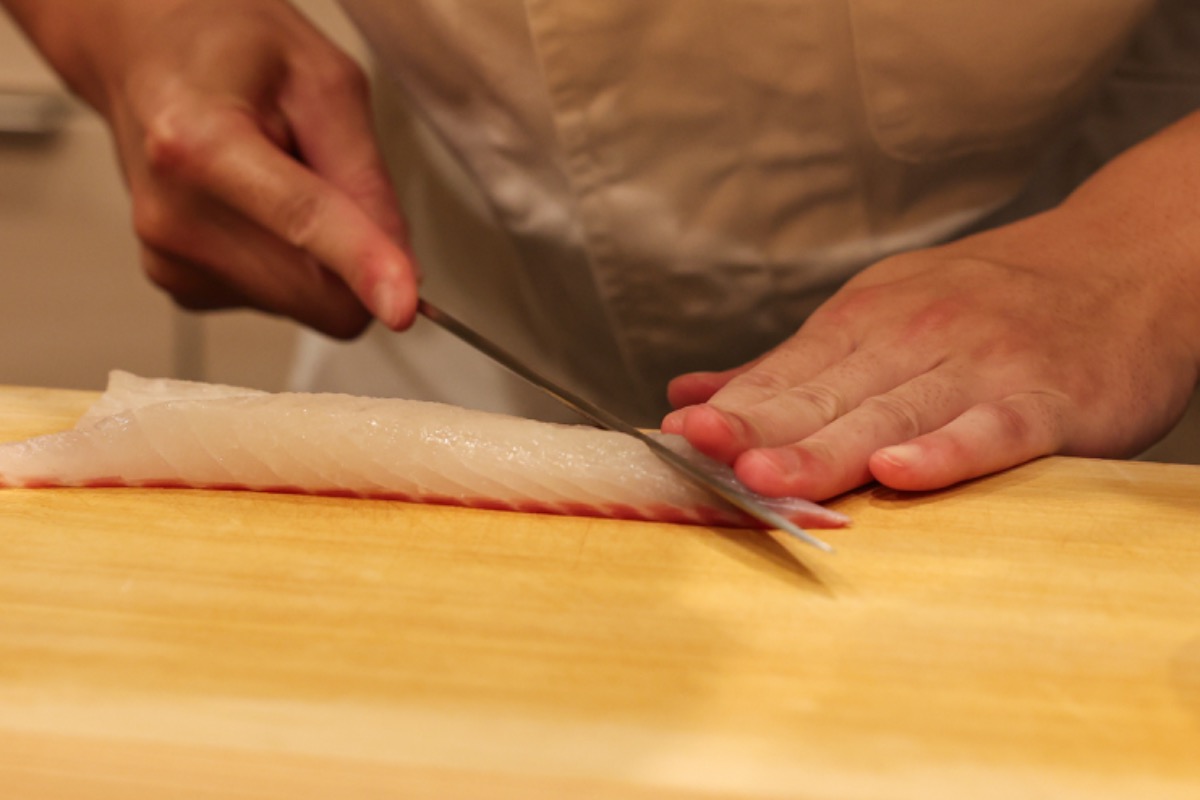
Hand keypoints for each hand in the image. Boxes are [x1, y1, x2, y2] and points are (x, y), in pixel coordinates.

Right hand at [6, 0, 416, 336]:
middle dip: (356, 259)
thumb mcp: (325, 83)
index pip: (303, 221)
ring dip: (319, 259)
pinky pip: (279, 304)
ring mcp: (168, 258)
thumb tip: (401, 271)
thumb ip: (365, 178)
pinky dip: (289, 264)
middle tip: (328, 181)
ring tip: (281, 183)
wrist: (149, 54)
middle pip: (317, 295)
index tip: (403, 307)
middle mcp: (174, 214)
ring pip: (307, 307)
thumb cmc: (233, 51)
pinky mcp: (177, 284)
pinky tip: (257, 207)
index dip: (363, 265)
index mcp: (200, 142)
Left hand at [663, 174, 1199, 500]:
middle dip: (757, 429)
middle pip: (825, 396)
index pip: (786, 376)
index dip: (731, 411)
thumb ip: (788, 368)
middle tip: (696, 454)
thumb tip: (691, 397)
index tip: (673, 439)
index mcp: (867, 321)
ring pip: (891, 414)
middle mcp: (916, 336)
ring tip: (765, 478)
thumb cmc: (989, 301)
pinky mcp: (1046, 398)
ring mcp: (981, 365)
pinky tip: (901, 472)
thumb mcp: (882, 312)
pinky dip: (947, 449)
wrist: (1126, 262)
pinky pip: (991, 428)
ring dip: (825, 447)